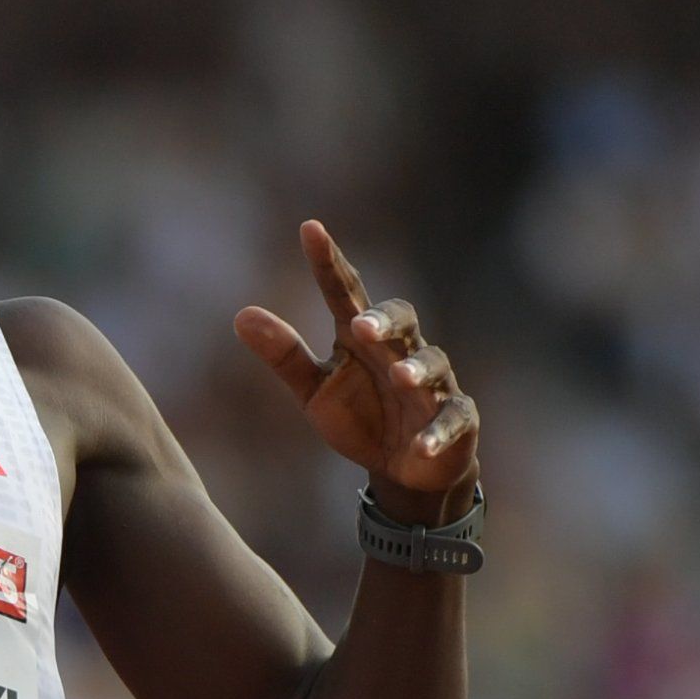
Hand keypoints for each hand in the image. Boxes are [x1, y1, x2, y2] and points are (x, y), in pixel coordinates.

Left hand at [233, 221, 481, 516]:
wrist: (403, 470)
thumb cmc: (360, 419)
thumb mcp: (314, 390)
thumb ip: (284, 356)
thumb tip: (241, 314)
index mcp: (362, 339)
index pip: (346, 292)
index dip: (329, 262)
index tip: (310, 229)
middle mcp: (401, 352)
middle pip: (401, 321)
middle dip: (384, 320)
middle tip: (361, 325)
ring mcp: (433, 385)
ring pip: (433, 365)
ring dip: (417, 369)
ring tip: (401, 377)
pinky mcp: (457, 420)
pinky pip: (452, 420)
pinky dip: (437, 433)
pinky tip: (421, 446)